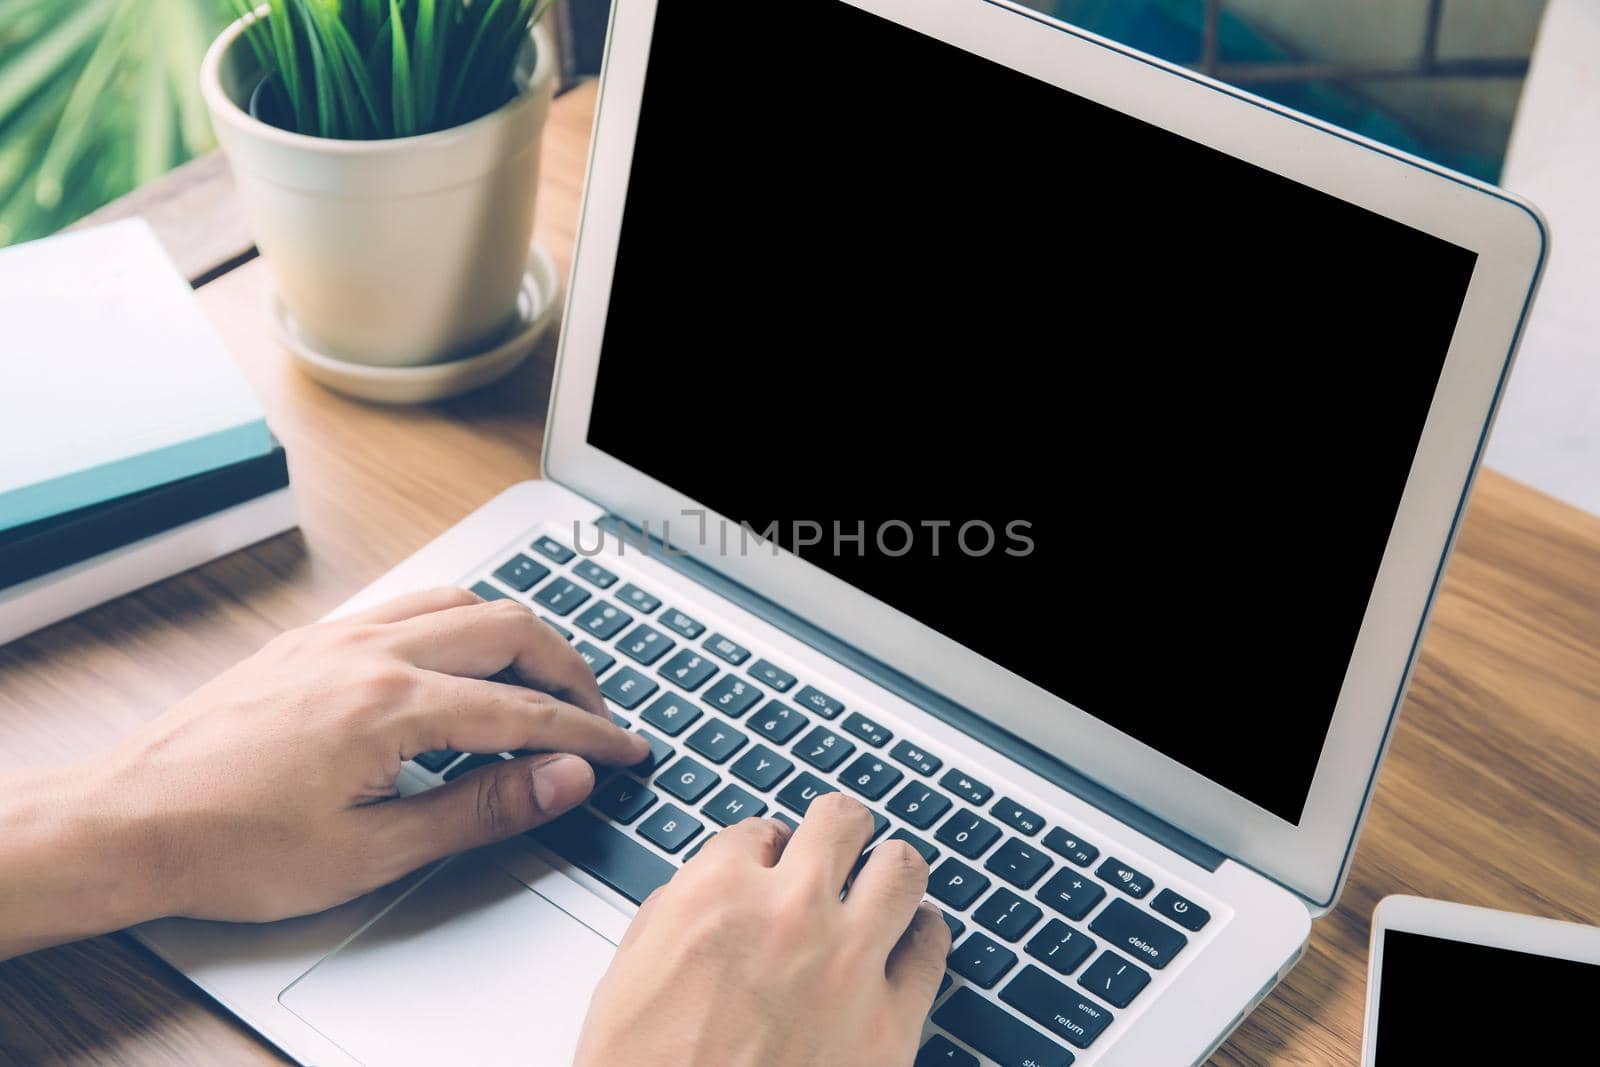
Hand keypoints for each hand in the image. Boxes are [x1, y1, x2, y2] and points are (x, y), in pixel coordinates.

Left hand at [0, 587, 647, 957]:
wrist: (128, 821)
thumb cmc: (231, 846)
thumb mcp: (371, 852)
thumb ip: (481, 808)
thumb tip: (561, 779)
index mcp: (391, 705)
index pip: (523, 708)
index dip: (588, 732)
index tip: (626, 749)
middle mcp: (369, 652)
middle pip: (506, 628)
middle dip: (567, 668)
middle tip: (595, 714)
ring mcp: (336, 638)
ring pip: (459, 599)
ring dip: (516, 632)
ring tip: (541, 679)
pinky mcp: (310, 642)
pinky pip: (408, 604)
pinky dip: (459, 621)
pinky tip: (460, 659)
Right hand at [575, 793, 950, 1066]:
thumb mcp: (627, 978)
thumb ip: (674, 916)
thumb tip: (707, 892)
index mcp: (718, 894)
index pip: (761, 830)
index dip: (767, 849)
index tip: (773, 864)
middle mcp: (790, 913)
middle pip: (842, 822)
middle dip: (839, 831)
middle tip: (840, 846)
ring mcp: (849, 964)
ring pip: (902, 868)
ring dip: (889, 870)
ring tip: (884, 880)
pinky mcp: (892, 1024)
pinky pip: (932, 951)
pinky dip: (924, 936)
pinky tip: (913, 937)